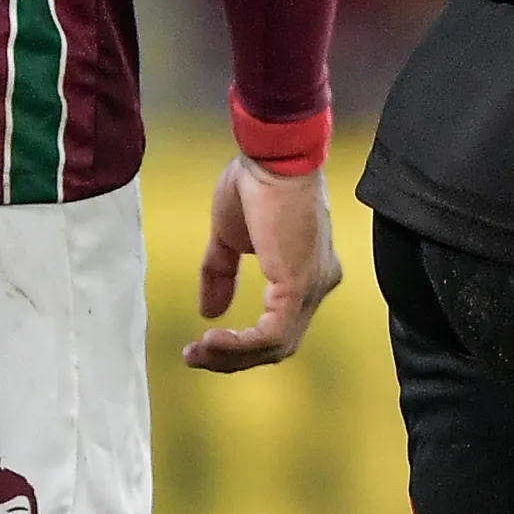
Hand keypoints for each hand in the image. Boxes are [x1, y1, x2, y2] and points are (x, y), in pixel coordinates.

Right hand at [181, 157, 343, 371]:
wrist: (271, 156)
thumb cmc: (257, 182)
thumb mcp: (229, 237)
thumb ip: (221, 274)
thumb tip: (208, 313)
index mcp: (307, 272)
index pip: (279, 325)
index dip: (241, 343)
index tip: (203, 344)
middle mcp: (319, 284)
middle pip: (279, 343)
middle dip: (233, 357)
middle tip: (195, 356)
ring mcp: (313, 287)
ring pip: (275, 346)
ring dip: (231, 356)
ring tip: (198, 351)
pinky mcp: (298, 286)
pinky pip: (271, 334)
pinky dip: (239, 345)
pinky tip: (211, 340)